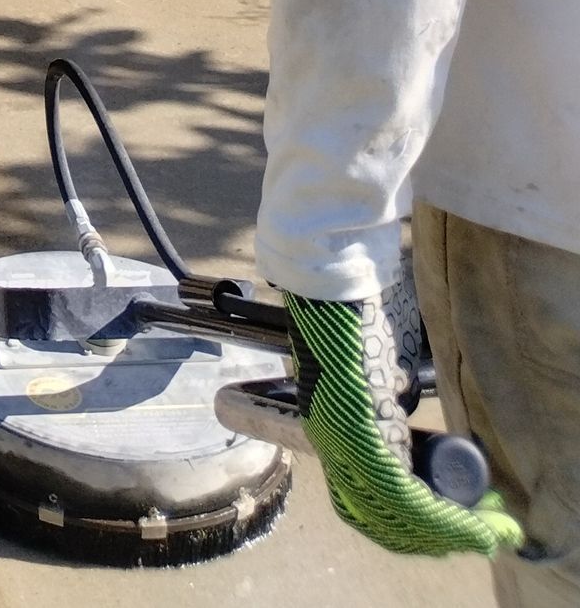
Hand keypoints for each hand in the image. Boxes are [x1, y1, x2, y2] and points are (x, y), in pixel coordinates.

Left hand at [285, 283, 522, 557]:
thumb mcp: (378, 367)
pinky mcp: (361, 435)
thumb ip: (388, 395)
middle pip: (378, 517)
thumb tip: (405, 407)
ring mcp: (342, 442)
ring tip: (482, 528)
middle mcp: (330, 443)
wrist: (338, 279)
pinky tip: (471, 521)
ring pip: (394, 514)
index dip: (406, 520)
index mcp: (331, 427)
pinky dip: (440, 515)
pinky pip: (403, 496)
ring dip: (443, 529)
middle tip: (475, 531)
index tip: (448, 522)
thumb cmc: (359, 309)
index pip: (363, 501)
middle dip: (429, 534)